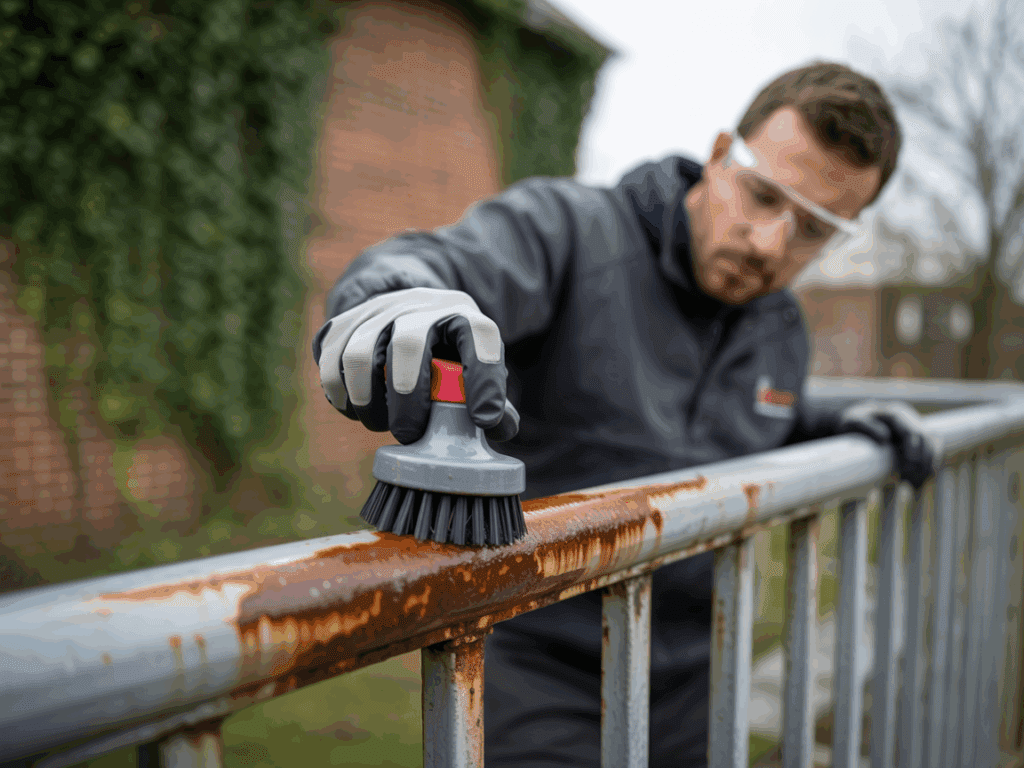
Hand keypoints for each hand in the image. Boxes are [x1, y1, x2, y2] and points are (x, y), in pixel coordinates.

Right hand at [312, 287, 518, 443]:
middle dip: (407, 396)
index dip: (484, 378)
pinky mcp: (345, 320)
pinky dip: (340, 393)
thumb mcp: (477, 368)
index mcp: (464, 315)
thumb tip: (496, 428)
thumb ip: (495, 402)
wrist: (407, 310)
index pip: (481, 336)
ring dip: (367, 399)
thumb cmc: (450, 353)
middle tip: (409, 435)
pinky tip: (356, 409)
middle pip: (408, 342)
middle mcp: (421, 306)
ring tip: (379, 424)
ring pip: (360, 352)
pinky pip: (330, 358)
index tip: (483, 420)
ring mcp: (379, 309)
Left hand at [835, 400, 941, 488]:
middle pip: (926, 441)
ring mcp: (916, 431)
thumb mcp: (852, 421)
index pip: (913, 432)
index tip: (908, 466)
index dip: (914, 449)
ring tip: (914, 486)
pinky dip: (926, 469)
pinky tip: (918, 483)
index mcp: (897, 414)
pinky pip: (929, 456)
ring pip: (932, 449)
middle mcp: (911, 421)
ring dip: (927, 468)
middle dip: (922, 462)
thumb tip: (885, 437)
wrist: (856, 422)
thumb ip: (865, 426)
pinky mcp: (917, 443)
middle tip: (908, 481)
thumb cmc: (852, 422)